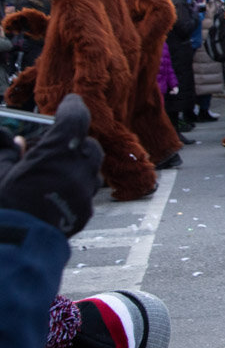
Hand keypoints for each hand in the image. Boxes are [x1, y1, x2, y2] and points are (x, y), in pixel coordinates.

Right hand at [0, 94, 102, 235]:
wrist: (17, 245)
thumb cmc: (6, 206)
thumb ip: (6, 152)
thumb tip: (8, 138)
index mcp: (57, 153)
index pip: (75, 119)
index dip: (73, 107)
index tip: (70, 102)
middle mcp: (78, 168)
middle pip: (89, 146)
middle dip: (76, 143)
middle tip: (56, 146)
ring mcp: (85, 191)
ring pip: (91, 169)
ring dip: (78, 165)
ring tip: (55, 171)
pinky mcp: (86, 212)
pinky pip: (86, 192)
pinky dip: (75, 187)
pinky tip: (57, 193)